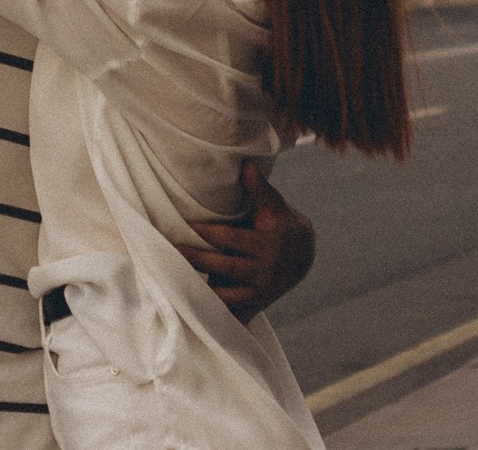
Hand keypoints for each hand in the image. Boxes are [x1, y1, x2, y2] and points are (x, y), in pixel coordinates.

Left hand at [180, 160, 314, 322]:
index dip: (211, 233)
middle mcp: (266, 270)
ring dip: (203, 291)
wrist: (304, 254)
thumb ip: (259, 188)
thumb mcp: (274, 204)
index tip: (189, 225)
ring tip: (176, 283)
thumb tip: (247, 164)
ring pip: (229, 294)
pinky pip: (235, 311)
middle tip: (174, 251)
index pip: (234, 239)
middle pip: (226, 267)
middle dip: (199, 260)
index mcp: (268, 243)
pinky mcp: (257, 303)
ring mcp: (261, 290)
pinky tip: (196, 313)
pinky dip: (217, 314)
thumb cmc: (280, 222)